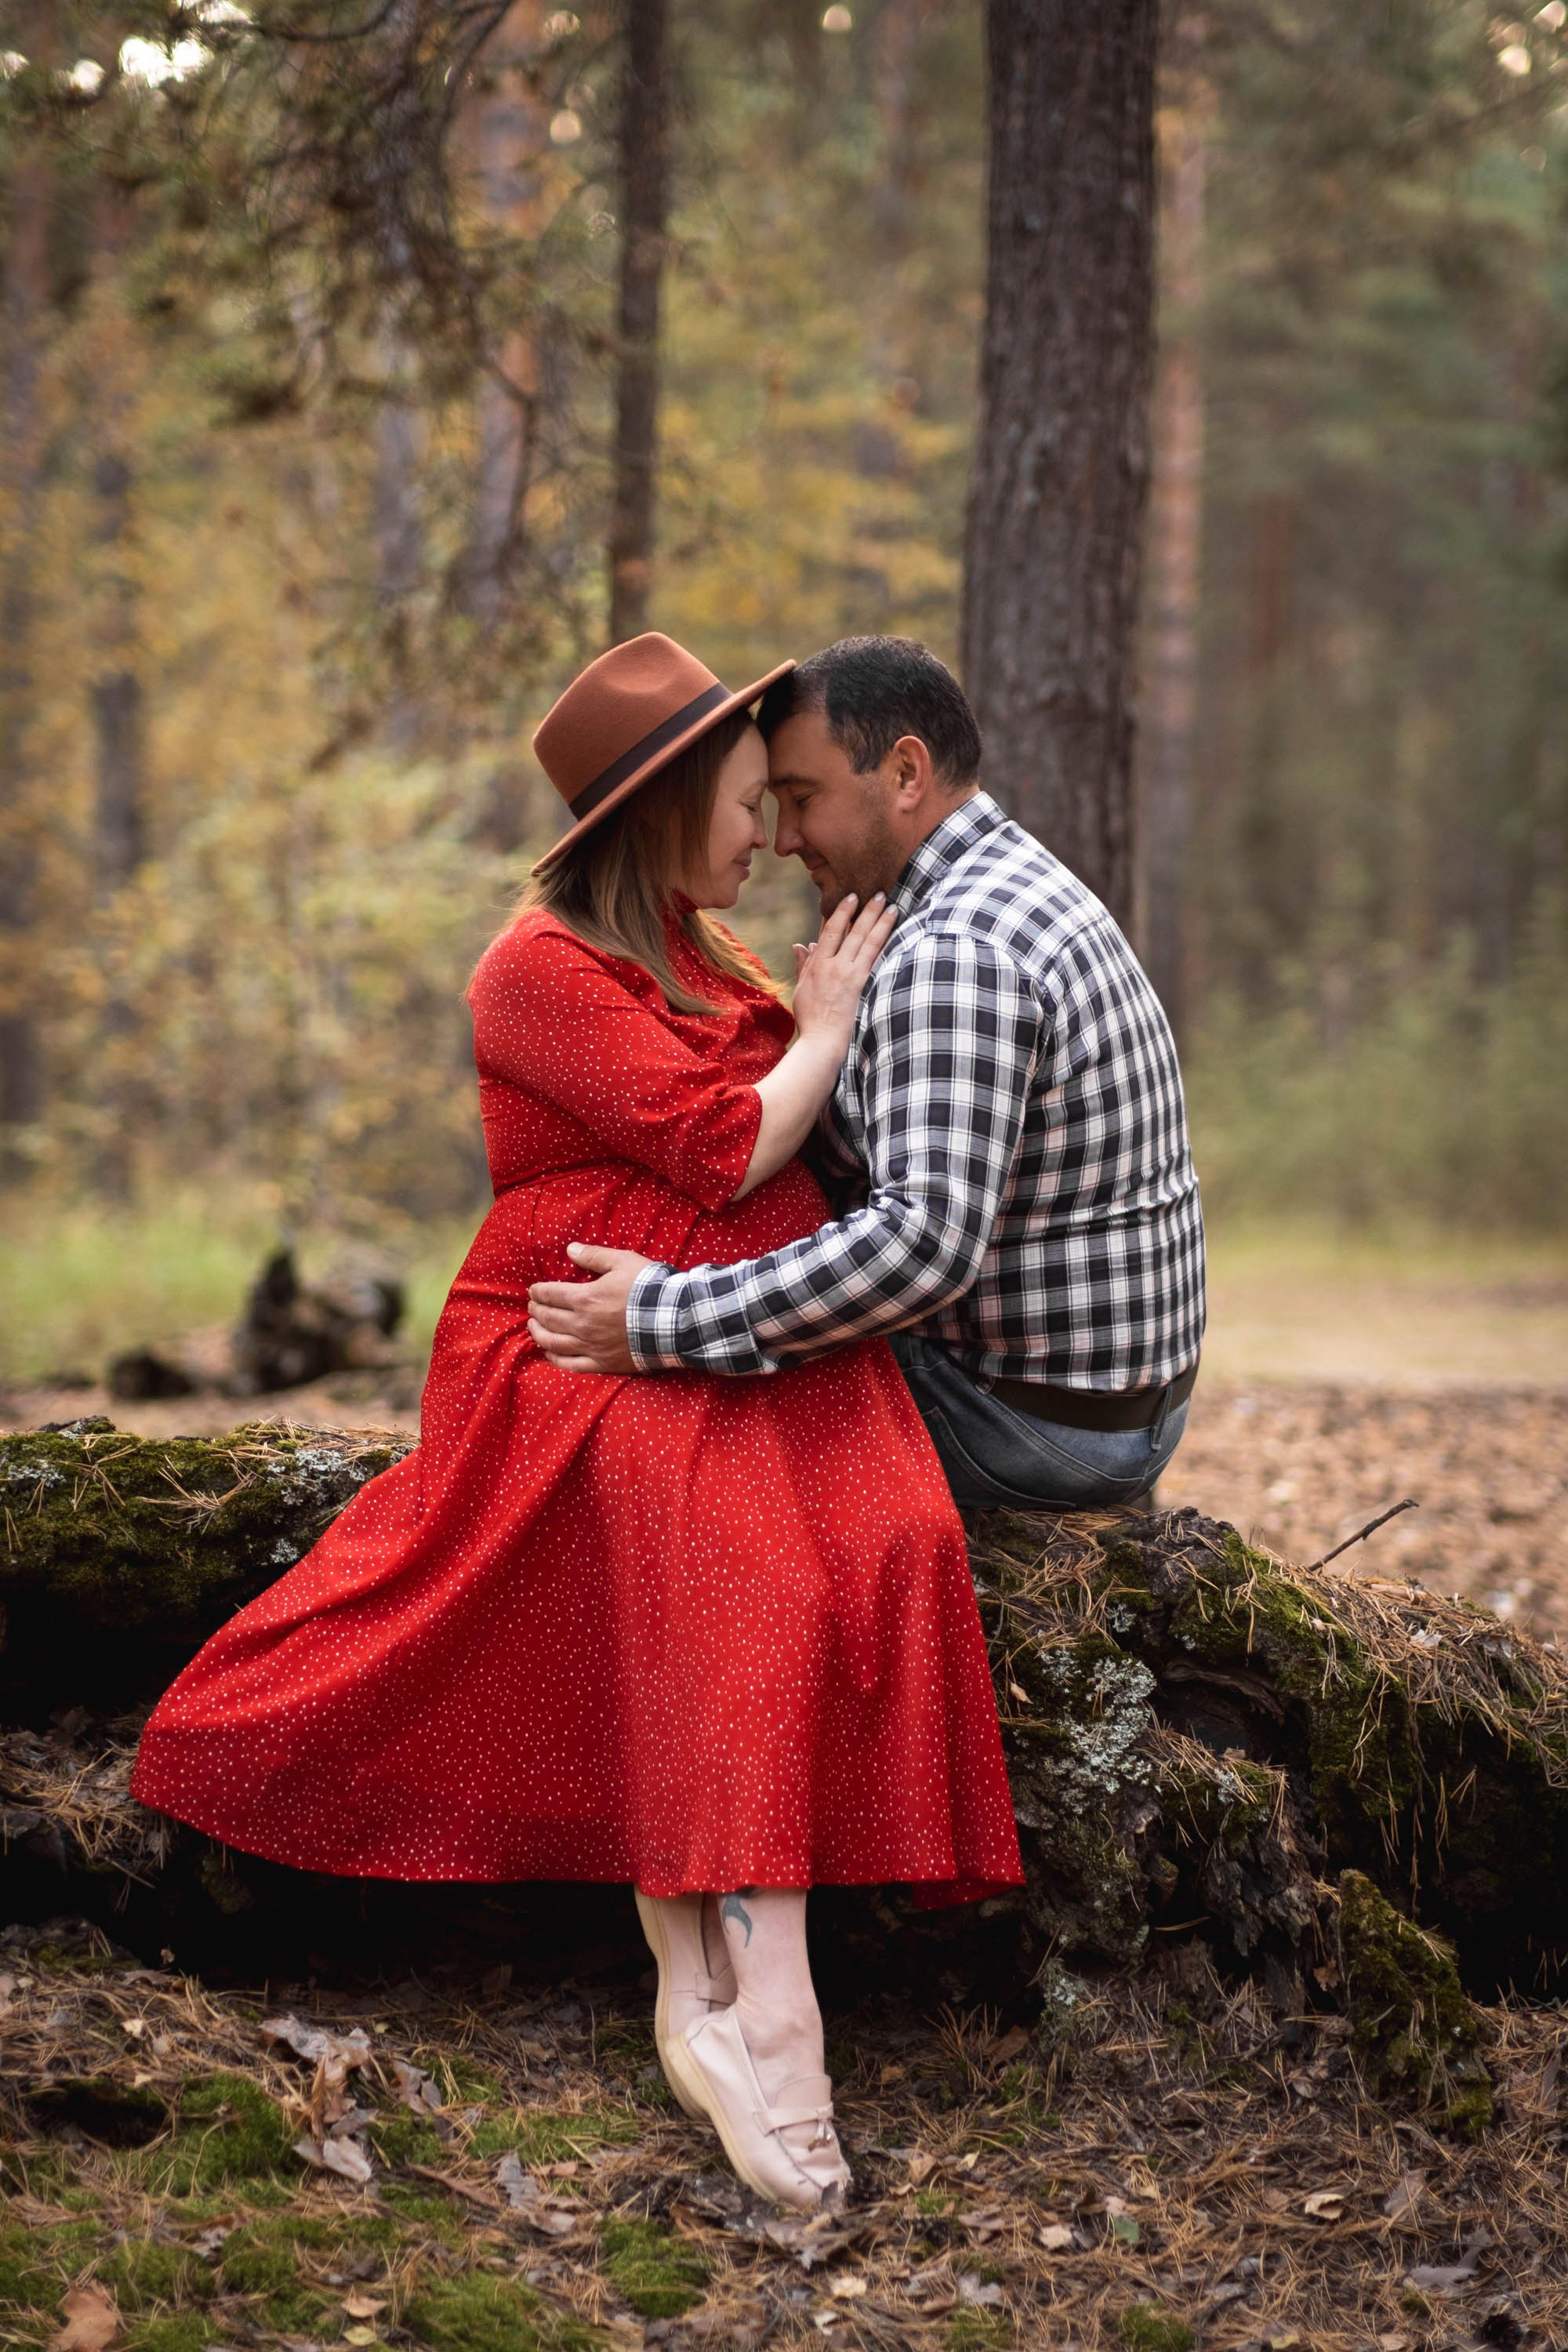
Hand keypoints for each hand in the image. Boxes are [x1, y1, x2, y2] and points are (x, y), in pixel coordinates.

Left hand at [527, 1244, 652, 1374]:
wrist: (675, 1320)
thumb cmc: (650, 1288)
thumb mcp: (623, 1262)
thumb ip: (594, 1256)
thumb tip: (570, 1249)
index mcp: (584, 1298)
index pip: (550, 1295)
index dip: (538, 1291)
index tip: (534, 1290)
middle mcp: (582, 1325)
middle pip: (548, 1318)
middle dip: (536, 1310)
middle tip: (532, 1306)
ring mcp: (591, 1347)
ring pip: (554, 1343)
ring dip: (538, 1333)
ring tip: (533, 1327)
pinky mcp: (603, 1363)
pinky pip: (571, 1365)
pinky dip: (555, 1359)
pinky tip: (549, 1353)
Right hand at [789, 891, 896, 1047]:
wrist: (823, 1042)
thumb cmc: (811, 1019)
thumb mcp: (802, 989)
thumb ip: (803, 965)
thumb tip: (799, 945)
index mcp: (818, 965)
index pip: (831, 931)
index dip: (843, 912)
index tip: (853, 897)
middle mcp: (836, 966)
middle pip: (854, 932)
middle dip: (868, 911)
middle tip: (880, 894)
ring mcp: (852, 976)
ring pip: (869, 943)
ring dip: (882, 923)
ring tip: (893, 907)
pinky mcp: (865, 987)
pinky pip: (879, 961)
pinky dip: (888, 946)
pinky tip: (899, 935)